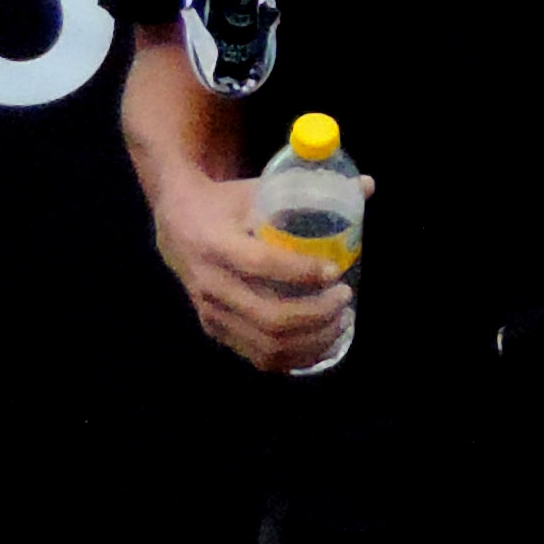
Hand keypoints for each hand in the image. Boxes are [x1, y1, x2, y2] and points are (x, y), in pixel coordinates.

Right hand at [158, 171, 362, 375]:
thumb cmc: (225, 204)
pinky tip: (323, 342)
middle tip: (345, 297)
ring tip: (342, 321)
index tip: (335, 270)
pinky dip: (296, 357)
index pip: (260, 264)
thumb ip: (310, 187)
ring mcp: (211, 314)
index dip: (301, 272)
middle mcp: (210, 285)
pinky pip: (258, 357)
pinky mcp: (215, 331)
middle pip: (268, 316)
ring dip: (312, 339)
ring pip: (266, 344)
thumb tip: (367, 185)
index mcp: (217, 243)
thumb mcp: (258, 188)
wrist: (176, 226)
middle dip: (316, 314)